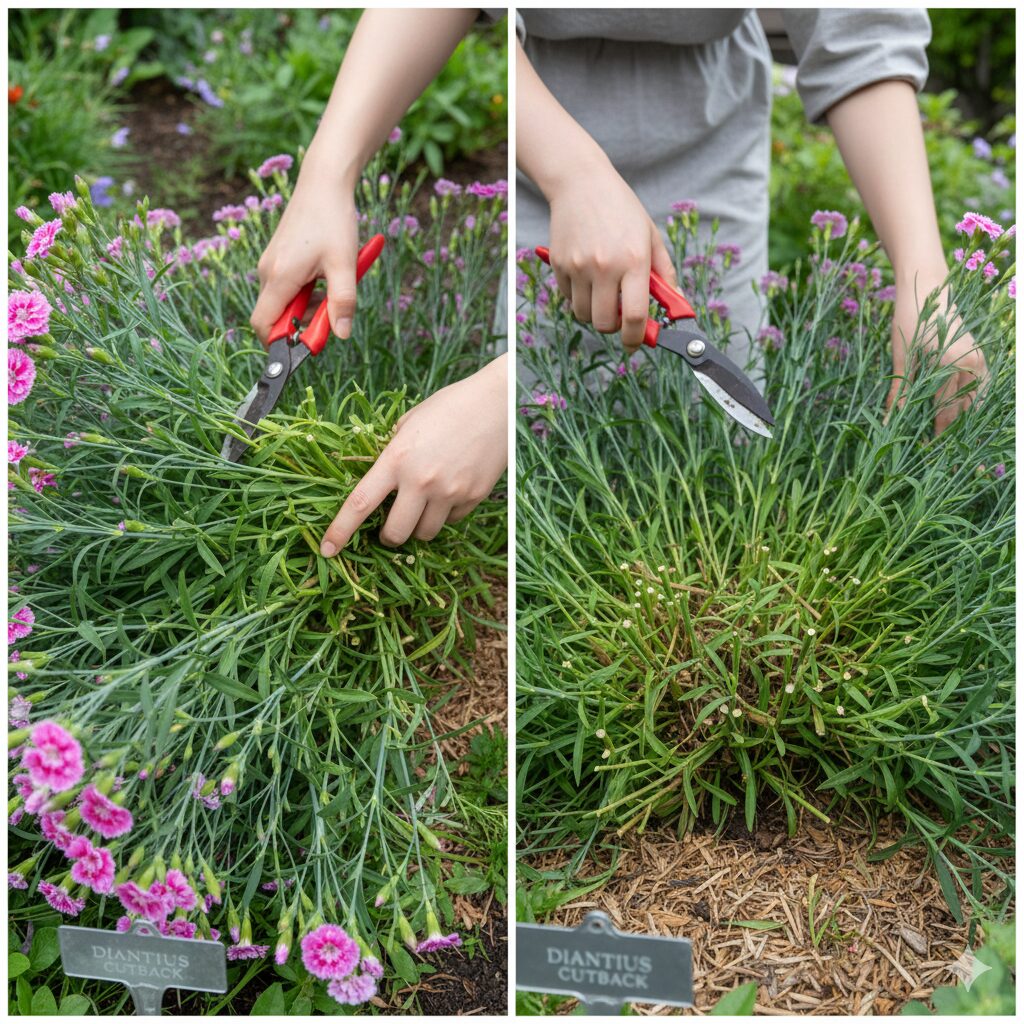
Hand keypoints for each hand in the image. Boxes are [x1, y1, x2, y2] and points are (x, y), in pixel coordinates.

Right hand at [250, 158, 359, 343]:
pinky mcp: (278, 258)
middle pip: (274, 316)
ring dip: (307, 308)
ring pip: (282, 303)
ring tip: (332, 289)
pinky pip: (286, 288)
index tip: (308, 343)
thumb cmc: (333, 220)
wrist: (323, 182)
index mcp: (279, 276)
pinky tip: (325, 278)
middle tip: (330, 312)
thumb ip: (343, 302)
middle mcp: (268, 272)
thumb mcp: (344, 265)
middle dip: (301, 323)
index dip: (281, 342)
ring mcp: (271, 264)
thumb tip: (341, 335)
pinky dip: (305, 293)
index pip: (264, 325)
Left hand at [320, 355, 506, 552]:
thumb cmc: (449, 406)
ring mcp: (450, 492)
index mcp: (397, 459)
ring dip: (418, 527)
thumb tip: (383, 477)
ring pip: (425, 533)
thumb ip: (393, 452)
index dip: (340, 531)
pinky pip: (452, 521)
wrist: (496, 403)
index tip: (327, 550)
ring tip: (423, 506)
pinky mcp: (473, 497)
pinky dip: (445, 515)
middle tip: (388, 530)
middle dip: (388, 537)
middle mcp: (421, 481)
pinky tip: (450, 491)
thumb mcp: (409, 423)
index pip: (360, 503)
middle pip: (395, 533)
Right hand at [546, 160, 674, 352]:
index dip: (636, 338)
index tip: (635, 343)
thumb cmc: (622, 210)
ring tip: (602, 291)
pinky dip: (579, 297)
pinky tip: (586, 275)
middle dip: (614, 327)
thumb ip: (665, 275)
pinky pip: (569, 298)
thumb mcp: (651, 237)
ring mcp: (579, 266)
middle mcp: (605, 266)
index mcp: (634, 260)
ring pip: (584, 315)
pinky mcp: (559, 264)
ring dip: (594, 313)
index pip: (635, 317)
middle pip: (605, 323)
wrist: (581, 183)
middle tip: (618, 314)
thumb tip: (677, 307)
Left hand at [888, 272, 988, 435]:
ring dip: (962, 419)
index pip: (945, 410)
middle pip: (962, 409)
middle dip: (949, 431)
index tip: (926, 450)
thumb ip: (900, 390)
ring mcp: (979, 359)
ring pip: (975, 401)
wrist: (928, 287)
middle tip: (935, 451)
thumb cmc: (909, 318)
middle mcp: (971, 364)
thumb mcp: (901, 357)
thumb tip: (890, 420)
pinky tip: (959, 415)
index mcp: (951, 365)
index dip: (936, 432)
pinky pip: (981, 387)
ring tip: (946, 437)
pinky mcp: (980, 356)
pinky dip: (971, 402)